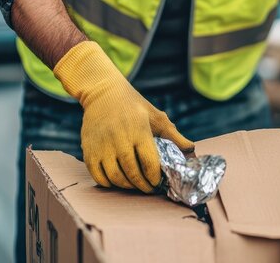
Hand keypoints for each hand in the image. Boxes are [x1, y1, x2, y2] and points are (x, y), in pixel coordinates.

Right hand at [54, 41, 193, 191]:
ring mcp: (102, 145)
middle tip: (148, 188)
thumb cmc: (133, 105)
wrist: (103, 92)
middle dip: (143, 185)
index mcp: (138, 131)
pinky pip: (97, 175)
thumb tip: (191, 148)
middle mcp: (119, 139)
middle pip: (132, 173)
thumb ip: (172, 134)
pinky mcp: (88, 149)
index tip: (158, 182)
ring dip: (126, 186)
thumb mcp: (155, 116)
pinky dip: (108, 183)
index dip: (155, 177)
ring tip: (134, 185)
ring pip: (115, 177)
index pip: (149, 163)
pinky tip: (116, 181)